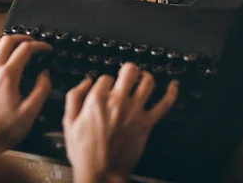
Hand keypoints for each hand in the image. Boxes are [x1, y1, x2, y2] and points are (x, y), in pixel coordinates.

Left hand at [0, 35, 51, 152]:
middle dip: (22, 37)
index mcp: (8, 77)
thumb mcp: (30, 113)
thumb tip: (45, 75)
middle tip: (32, 42)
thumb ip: (41, 90)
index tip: (46, 49)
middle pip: (6, 41)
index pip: (25, 49)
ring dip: (3, 41)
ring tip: (13, 44)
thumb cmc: (2, 131)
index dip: (39, 45)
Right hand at [63, 63, 178, 182]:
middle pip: (129, 71)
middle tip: (127, 75)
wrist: (101, 174)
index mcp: (97, 100)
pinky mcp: (147, 123)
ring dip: (146, 77)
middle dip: (128, 70)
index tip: (105, 88)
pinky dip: (171, 92)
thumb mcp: (68, 122)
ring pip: (148, 82)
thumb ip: (74, 97)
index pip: (106, 77)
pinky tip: (173, 85)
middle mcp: (118, 102)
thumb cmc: (84, 152)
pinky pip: (164, 104)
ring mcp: (134, 111)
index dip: (106, 81)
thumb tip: (86, 81)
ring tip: (143, 78)